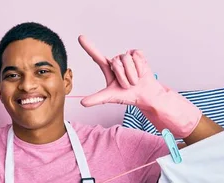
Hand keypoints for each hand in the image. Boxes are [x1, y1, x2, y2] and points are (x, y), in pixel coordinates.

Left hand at [78, 35, 200, 137]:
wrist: (143, 95)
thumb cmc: (127, 95)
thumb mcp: (109, 97)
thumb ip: (96, 99)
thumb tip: (82, 103)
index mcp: (108, 68)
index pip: (96, 56)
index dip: (88, 47)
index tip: (80, 37)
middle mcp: (116, 61)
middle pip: (116, 63)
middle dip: (123, 77)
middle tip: (127, 85)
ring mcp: (127, 56)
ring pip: (127, 60)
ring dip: (132, 74)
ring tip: (134, 80)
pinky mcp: (137, 54)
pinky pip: (137, 57)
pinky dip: (139, 68)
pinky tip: (140, 72)